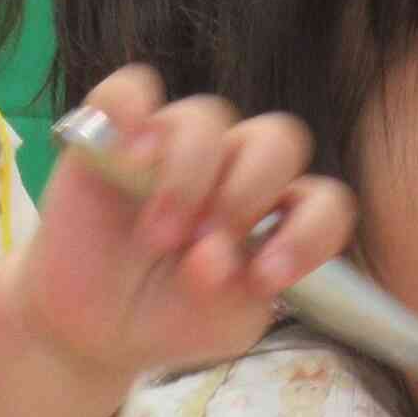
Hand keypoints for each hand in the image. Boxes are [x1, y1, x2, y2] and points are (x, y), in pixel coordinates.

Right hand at [1, 66, 353, 391]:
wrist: (95, 329)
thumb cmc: (169, 318)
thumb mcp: (222, 325)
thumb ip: (240, 295)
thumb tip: (212, 257)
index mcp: (275, 213)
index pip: (323, 201)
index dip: (306, 234)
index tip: (265, 278)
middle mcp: (233, 168)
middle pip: (275, 140)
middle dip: (246, 196)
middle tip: (204, 251)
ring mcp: (175, 145)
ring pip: (206, 116)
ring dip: (188, 178)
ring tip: (159, 237)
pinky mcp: (114, 133)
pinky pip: (131, 87)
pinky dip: (129, 108)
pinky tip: (126, 155)